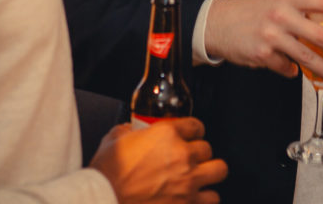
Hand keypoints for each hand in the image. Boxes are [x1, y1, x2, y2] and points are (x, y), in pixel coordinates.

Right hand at [89, 117, 227, 203]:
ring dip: (208, 175)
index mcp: (167, 134)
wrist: (103, 199)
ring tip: (199, 178)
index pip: (196, 126)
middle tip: (191, 159)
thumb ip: (128, 130)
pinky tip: (194, 198)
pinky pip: (211, 199)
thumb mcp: (115, 138)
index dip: (193, 131)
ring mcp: (187, 183)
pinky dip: (204, 199)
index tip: (190, 137)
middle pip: (208, 149)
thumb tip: (130, 130)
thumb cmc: (107, 172)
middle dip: (200, 154)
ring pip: (218, 171)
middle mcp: (182, 156)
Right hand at [205, 0, 322, 83]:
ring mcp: (272, 35)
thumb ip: (299, 11)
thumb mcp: (275, 1)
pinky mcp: (263, 55)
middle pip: (321, 34)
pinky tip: (292, 70)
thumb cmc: (251, 12)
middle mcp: (281, 14)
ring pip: (308, 58)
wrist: (217, 23)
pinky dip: (292, 71)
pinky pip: (287, 68)